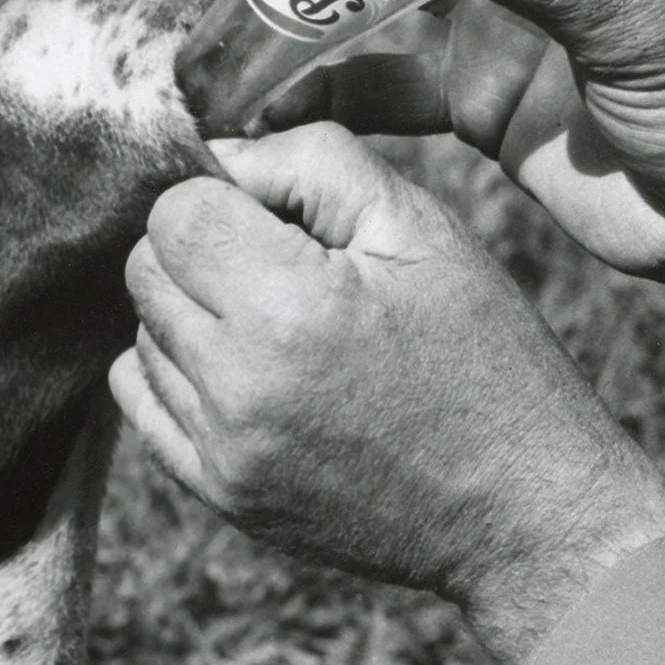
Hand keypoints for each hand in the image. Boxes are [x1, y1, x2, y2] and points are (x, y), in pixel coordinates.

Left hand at [109, 123, 664, 664]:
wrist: (522, 511)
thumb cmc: (485, 354)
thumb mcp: (424, 228)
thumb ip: (310, 162)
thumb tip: (216, 154)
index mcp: (290, 307)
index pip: (175, 213)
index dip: (225, 196)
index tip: (282, 217)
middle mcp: (239, 385)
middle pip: (146, 270)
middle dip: (202, 248)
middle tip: (283, 264)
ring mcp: (223, 450)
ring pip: (143, 334)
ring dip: (192, 312)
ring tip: (283, 325)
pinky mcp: (220, 494)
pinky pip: (142, 403)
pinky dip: (178, 371)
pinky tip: (248, 369)